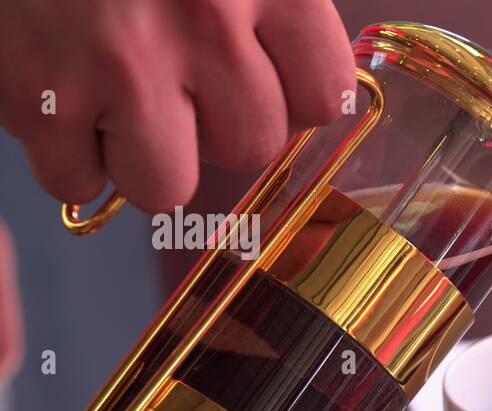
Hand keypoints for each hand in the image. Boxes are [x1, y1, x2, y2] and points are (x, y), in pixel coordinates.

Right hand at [0, 0, 354, 211]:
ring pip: (168, 185)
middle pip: (250, 146)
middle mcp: (206, 25)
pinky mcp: (41, 96)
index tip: (261, 81)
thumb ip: (268, 7)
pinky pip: (76, 180)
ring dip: (145, 157)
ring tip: (118, 100)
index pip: (322, 97)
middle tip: (177, 80)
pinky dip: (69, 158)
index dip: (290, 100)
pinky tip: (65, 103)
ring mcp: (122, 66)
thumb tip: (300, 84)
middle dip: (216, 127)